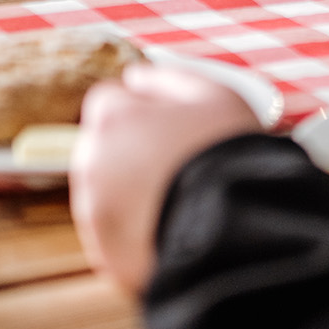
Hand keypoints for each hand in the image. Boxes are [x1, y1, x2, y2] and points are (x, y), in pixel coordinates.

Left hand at [71, 65, 261, 296]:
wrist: (236, 228)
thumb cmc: (229, 154)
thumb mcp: (215, 96)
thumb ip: (169, 79)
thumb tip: (136, 76)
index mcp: (114, 117)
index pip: (108, 101)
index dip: (141, 111)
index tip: (170, 128)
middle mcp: (92, 160)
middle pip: (103, 147)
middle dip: (131, 153)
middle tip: (179, 167)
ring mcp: (93, 210)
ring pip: (104, 192)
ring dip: (130, 192)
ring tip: (178, 201)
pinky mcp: (103, 252)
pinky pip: (113, 234)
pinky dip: (134, 231)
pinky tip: (171, 228)